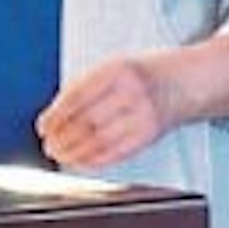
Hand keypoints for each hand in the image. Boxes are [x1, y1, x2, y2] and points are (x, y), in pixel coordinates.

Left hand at [36, 55, 178, 169]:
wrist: (187, 81)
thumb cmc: (144, 73)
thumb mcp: (115, 66)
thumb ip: (87, 87)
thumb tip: (55, 115)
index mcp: (117, 70)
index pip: (77, 97)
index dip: (55, 116)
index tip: (42, 127)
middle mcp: (132, 93)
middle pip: (87, 121)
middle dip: (62, 138)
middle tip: (48, 145)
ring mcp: (143, 115)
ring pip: (100, 141)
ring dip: (75, 152)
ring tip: (60, 156)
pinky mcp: (150, 135)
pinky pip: (117, 152)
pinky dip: (95, 160)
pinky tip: (81, 161)